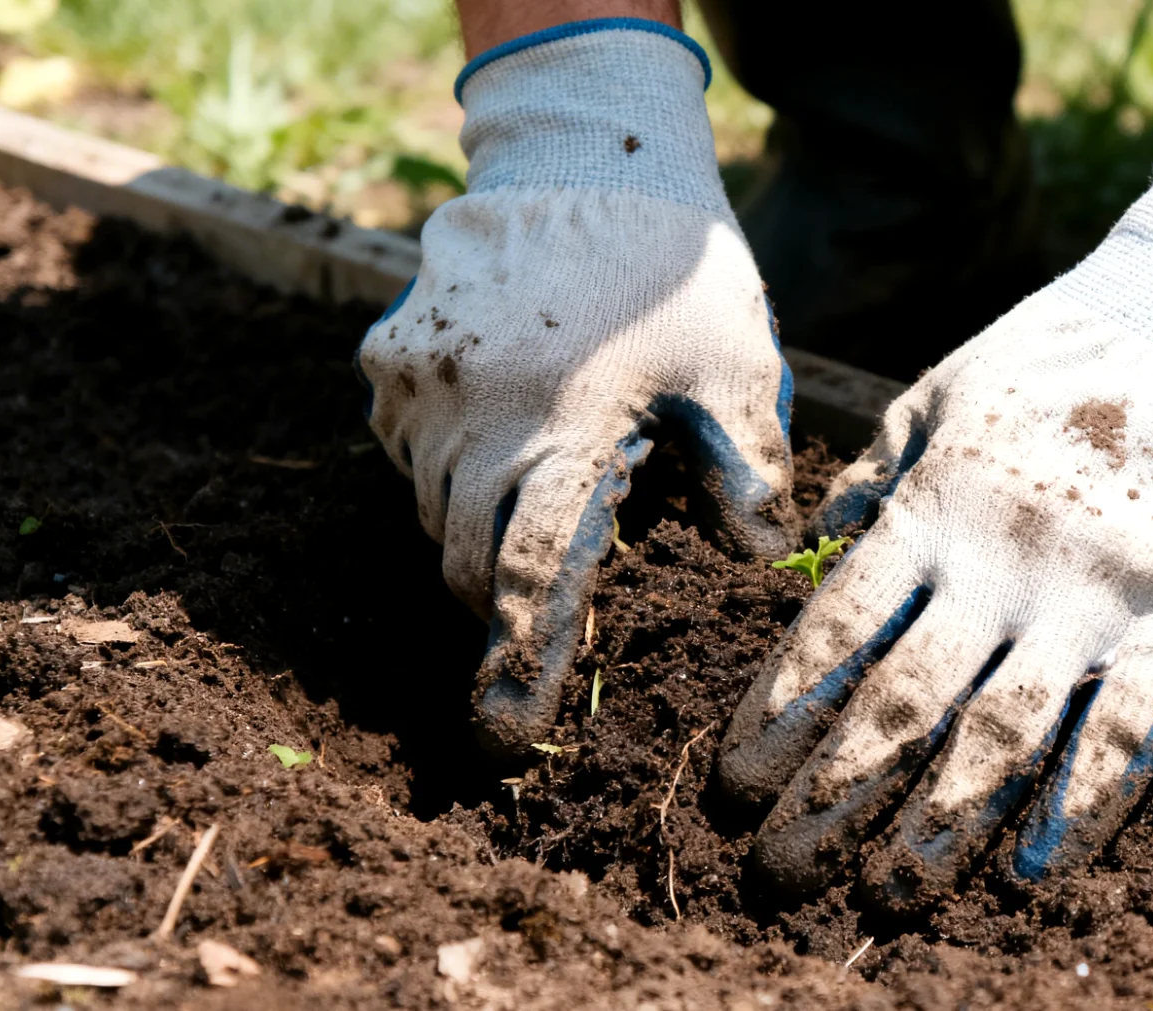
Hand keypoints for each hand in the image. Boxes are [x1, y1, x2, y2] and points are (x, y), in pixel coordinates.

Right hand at [357, 21, 793, 753]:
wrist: (585, 150)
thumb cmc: (674, 268)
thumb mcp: (734, 367)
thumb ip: (744, 472)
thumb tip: (761, 564)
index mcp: (562, 436)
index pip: (525, 582)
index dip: (517, 668)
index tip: (507, 736)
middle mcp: (470, 421)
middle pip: (462, 561)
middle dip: (498, 603)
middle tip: (543, 616)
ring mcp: (418, 389)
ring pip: (431, 509)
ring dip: (478, 529)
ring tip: (546, 494)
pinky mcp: (390, 358)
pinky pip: (409, 450)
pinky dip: (451, 468)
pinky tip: (511, 433)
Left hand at [716, 155, 1152, 909]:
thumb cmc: (1055, 355)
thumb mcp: (937, 395)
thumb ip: (871, 482)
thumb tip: (805, 552)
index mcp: (933, 509)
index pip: (837, 635)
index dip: (782, 718)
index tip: (740, 785)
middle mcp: (1002, 564)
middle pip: (904, 703)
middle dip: (835, 796)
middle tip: (784, 871)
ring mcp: (1095, 598)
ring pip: (1003, 735)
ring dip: (942, 825)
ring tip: (891, 894)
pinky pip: (1129, 730)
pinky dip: (1085, 806)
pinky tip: (1040, 867)